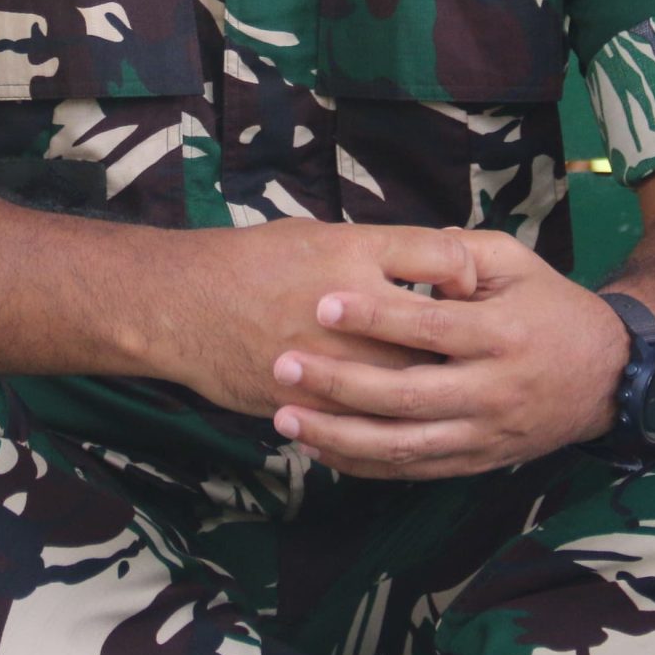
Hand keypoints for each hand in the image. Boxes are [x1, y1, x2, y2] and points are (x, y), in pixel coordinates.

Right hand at [169, 220, 477, 420]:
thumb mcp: (317, 234)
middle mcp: (350, 304)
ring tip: (442, 382)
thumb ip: (376, 252)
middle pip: (436, 329)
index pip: (441, 258)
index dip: (464, 273)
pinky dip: (390, 418)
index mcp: (354, 253)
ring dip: (431, 384)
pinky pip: (368, 419)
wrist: (185, 306)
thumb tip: (432, 263)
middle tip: (469, 344)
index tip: (464, 285)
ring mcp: (332, 358)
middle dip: (459, 340)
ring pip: (409, 382)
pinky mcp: (313, 400)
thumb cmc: (252, 262)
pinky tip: (399, 413)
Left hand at [267, 228, 629, 479]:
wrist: (608, 378)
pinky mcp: (476, 462)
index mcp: (501, 334)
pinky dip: (363, 465)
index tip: (323, 301)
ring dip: (339, 436)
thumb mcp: (519, 263)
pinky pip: (412, 471)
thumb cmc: (552, 309)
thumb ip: (462, 251)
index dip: (375, 316)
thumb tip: (409, 247)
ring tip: (286, 418)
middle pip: (405, 394)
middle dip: (339, 383)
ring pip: (402, 445)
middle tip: (285, 363)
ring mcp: (483, 433)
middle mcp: (492, 390)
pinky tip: (320, 449)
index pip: (430, 327)